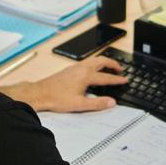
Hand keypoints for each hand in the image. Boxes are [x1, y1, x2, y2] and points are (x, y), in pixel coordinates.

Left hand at [14, 55, 128, 112]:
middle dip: (113, 64)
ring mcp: (75, 67)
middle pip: (101, 61)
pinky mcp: (70, 69)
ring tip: (110, 66)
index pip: (106, 77)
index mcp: (86, 76)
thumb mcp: (79, 104)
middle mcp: (82, 68)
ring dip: (104, 62)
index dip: (117, 79)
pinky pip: (87, 61)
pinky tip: (93, 69)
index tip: (125, 80)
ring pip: (94, 59)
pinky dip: (95, 63)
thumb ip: (97, 103)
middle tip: (120, 69)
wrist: (40, 93)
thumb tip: (111, 102)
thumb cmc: (57, 98)